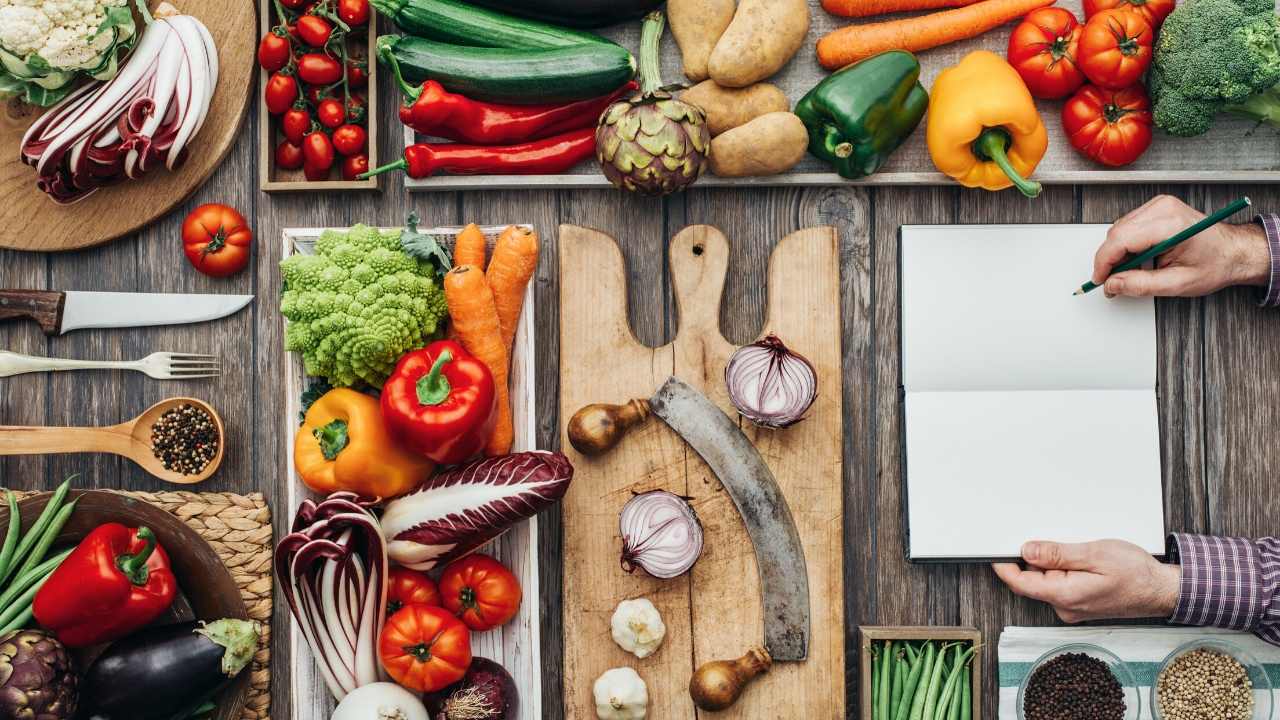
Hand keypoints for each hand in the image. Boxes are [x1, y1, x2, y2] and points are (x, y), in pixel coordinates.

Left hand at [992, 539, 1181, 622]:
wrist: (1162, 590)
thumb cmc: (1136, 573)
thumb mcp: (1094, 554)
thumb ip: (1057, 554)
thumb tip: (1027, 551)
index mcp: (1065, 596)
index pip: (1020, 583)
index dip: (1004, 566)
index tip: (994, 550)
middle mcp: (1065, 607)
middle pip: (1032, 581)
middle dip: (1033, 559)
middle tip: (1048, 539)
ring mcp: (1073, 607)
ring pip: (1047, 581)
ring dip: (1051, 563)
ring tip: (1076, 549)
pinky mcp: (1080, 603)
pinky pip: (1060, 585)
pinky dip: (1062, 570)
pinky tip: (1080, 559)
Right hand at [1093, 195, 1270, 297]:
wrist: (1234, 251)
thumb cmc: (1216, 263)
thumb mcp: (1178, 283)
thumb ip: (1141, 285)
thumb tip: (1114, 284)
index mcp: (1170, 225)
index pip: (1120, 240)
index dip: (1104, 263)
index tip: (1099, 279)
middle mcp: (1163, 209)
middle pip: (1116, 233)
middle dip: (1110, 260)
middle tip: (1116, 281)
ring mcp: (1160, 205)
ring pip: (1119, 228)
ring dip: (1119, 252)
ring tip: (1136, 268)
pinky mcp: (1157, 207)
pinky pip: (1128, 225)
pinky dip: (1127, 243)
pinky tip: (1141, 256)